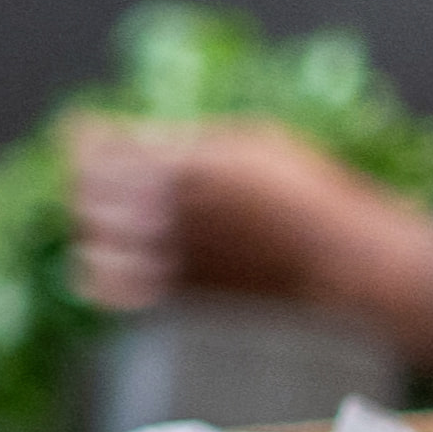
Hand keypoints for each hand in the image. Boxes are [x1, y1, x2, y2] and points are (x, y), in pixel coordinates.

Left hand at [70, 117, 420, 324]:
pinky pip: (107, 285)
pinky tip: (122, 262)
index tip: (83, 133)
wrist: (350, 272)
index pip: (96, 144)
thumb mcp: (257, 145)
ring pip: (90, 237)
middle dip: (86, 179)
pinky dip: (103, 272)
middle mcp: (168, 209)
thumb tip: (146, 139)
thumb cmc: (312, 202)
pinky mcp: (173, 299)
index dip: (82, 137)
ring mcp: (167, 257)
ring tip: (115, 219)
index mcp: (186, 162)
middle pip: (85, 189)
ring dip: (93, 224)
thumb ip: (192, 142)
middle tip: (100, 176)